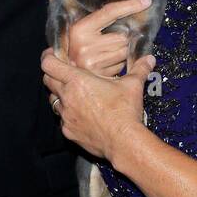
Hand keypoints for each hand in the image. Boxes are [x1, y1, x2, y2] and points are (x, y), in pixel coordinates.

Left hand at [41, 45, 156, 160]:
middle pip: (47, 81)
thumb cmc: (125, 111)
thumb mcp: (133, 85)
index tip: (51, 55)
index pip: (49, 64)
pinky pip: (62, 119)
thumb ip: (139, 69)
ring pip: (52, 100)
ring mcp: (66, 116)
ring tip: (74, 94)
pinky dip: (68, 115)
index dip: (47, 57)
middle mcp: (67, 97)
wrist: (124, 142)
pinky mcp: (68, 131)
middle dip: (53, 75)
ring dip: (59, 95)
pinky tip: (81, 115)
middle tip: (64, 73)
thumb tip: (149, 59)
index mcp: (77, 81)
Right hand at [47, 0, 154, 76]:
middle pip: (122, 34)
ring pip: (125, 50)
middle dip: (122, 34)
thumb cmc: (63, 43)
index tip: (146, 0)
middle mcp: (84, 47)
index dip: (130, 5)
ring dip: (122, 49)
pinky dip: (120, 62)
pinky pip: (123, 64)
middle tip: (112, 35)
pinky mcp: (101, 77)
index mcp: (78, 30)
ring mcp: (93, 64)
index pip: (110, 12)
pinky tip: (107, 62)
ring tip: (106, 50)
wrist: (61, 78)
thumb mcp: (59, 20)